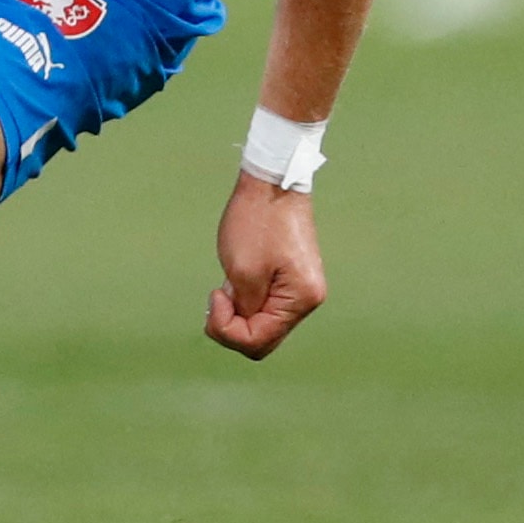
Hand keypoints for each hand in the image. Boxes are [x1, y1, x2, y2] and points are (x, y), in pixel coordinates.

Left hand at [205, 175, 326, 359]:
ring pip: (263, 323)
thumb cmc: (257, 220)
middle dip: (232, 324)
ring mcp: (302, 288)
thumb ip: (244, 309)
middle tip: (218, 295)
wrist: (271, 180)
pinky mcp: (292, 278)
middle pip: (263, 338)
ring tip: (228, 282)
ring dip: (239, 311)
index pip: (257, 341)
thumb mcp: (242, 271)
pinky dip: (247, 300)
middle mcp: (308, 298)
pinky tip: (237, 278)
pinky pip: (267, 305)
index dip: (227, 329)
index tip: (215, 296)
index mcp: (300, 299)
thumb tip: (245, 325)